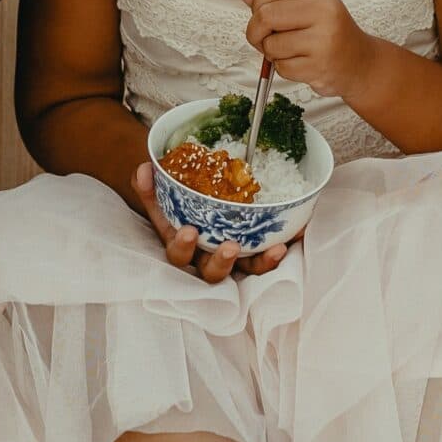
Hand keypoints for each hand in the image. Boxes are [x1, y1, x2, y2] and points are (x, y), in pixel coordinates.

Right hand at [130, 161, 292, 281]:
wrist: (195, 208)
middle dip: (220, 263)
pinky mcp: (255, 254)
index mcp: (182, 245)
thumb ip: (150, 186)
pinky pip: (270, 256)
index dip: (182, 246)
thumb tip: (144, 168)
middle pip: (211, 273)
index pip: (177, 253)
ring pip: (246, 271)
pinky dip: (283, 247)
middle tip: (230, 247)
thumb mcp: (161, 197)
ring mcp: (234, 260)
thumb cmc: (177, 206)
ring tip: (275, 249)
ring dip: (261, 262)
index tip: (188, 231)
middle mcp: (207, 258)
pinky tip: (297, 234)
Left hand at [235, 0, 374, 98]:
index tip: (266, 14)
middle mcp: (323, 11)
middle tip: (266, 38)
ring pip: (271, 44)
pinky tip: (300, 63)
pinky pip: (282, 67)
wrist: (359, 63)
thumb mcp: (303, 5)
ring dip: (271, 53)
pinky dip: (284, 68)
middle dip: (257, 32)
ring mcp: (323, 39)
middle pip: (264, 15)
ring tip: (289, 51)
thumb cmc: (326, 32)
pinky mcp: (319, 66)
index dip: (257, 4)